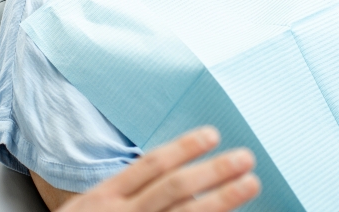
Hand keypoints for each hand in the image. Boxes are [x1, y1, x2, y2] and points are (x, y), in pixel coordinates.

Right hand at [58, 127, 259, 211]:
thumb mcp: (89, 209)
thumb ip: (122, 193)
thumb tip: (167, 173)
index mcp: (105, 198)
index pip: (151, 165)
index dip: (184, 147)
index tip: (213, 134)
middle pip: (175, 188)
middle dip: (213, 171)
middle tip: (246, 158)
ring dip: (221, 200)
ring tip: (249, 184)